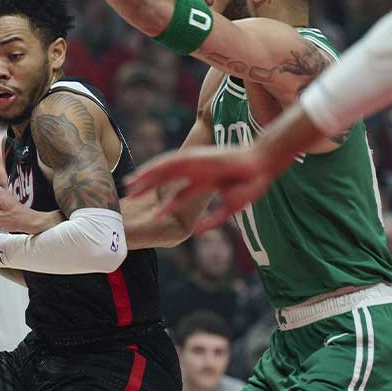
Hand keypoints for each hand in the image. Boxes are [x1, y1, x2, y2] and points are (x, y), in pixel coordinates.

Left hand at [127, 146, 275, 233]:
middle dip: (148, 188)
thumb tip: (198, 233)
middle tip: (130, 196)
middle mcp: (196, 171)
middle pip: (166, 180)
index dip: (165, 204)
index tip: (152, 213)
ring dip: (146, 177)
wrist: (262, 166)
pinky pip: (170, 162)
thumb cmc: (252, 185)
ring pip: (164, 170)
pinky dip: (155, 168)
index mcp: (204, 181)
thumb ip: (214, 220)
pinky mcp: (195, 157)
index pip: (179, 193)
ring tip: (129, 185)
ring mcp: (195, 163)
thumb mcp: (231, 208)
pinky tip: (142, 174)